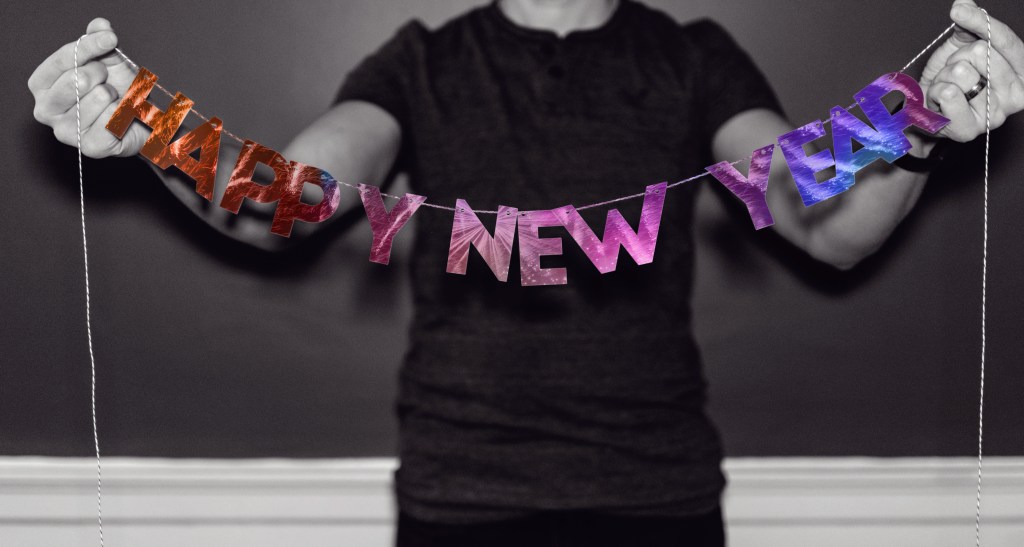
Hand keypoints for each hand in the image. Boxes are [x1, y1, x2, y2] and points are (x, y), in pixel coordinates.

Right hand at [28, 18, 146, 157]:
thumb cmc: (117, 90)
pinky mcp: (88, 147)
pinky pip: (113, 120)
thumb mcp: (108, 61)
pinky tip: (120, 119)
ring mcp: (65, 131)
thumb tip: (100, 25)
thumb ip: (99, 42)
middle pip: (77, 79)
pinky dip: (124, 115)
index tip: (110, 39)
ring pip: (99, 98)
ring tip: (114, 102)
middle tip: (108, 82)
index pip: (63, 59)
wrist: (138, 122)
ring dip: (116, 96)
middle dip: (102, 74)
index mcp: (42, 84)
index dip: (89, 46)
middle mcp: (45, 109)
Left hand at [919, 0, 1023, 141]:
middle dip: (958, 58)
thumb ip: (969, 27)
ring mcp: (993, 115)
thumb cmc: (950, 81)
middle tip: (954, 74)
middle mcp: (1015, 95)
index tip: (959, 10)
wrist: (927, 113)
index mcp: (1021, 72)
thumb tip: (965, 2)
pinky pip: (947, 93)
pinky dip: (935, 92)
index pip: (1004, 40)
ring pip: (962, 71)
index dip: (981, 22)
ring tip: (946, 89)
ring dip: (944, 77)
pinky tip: (938, 102)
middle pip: (981, 52)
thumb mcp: (961, 48)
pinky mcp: (969, 130)